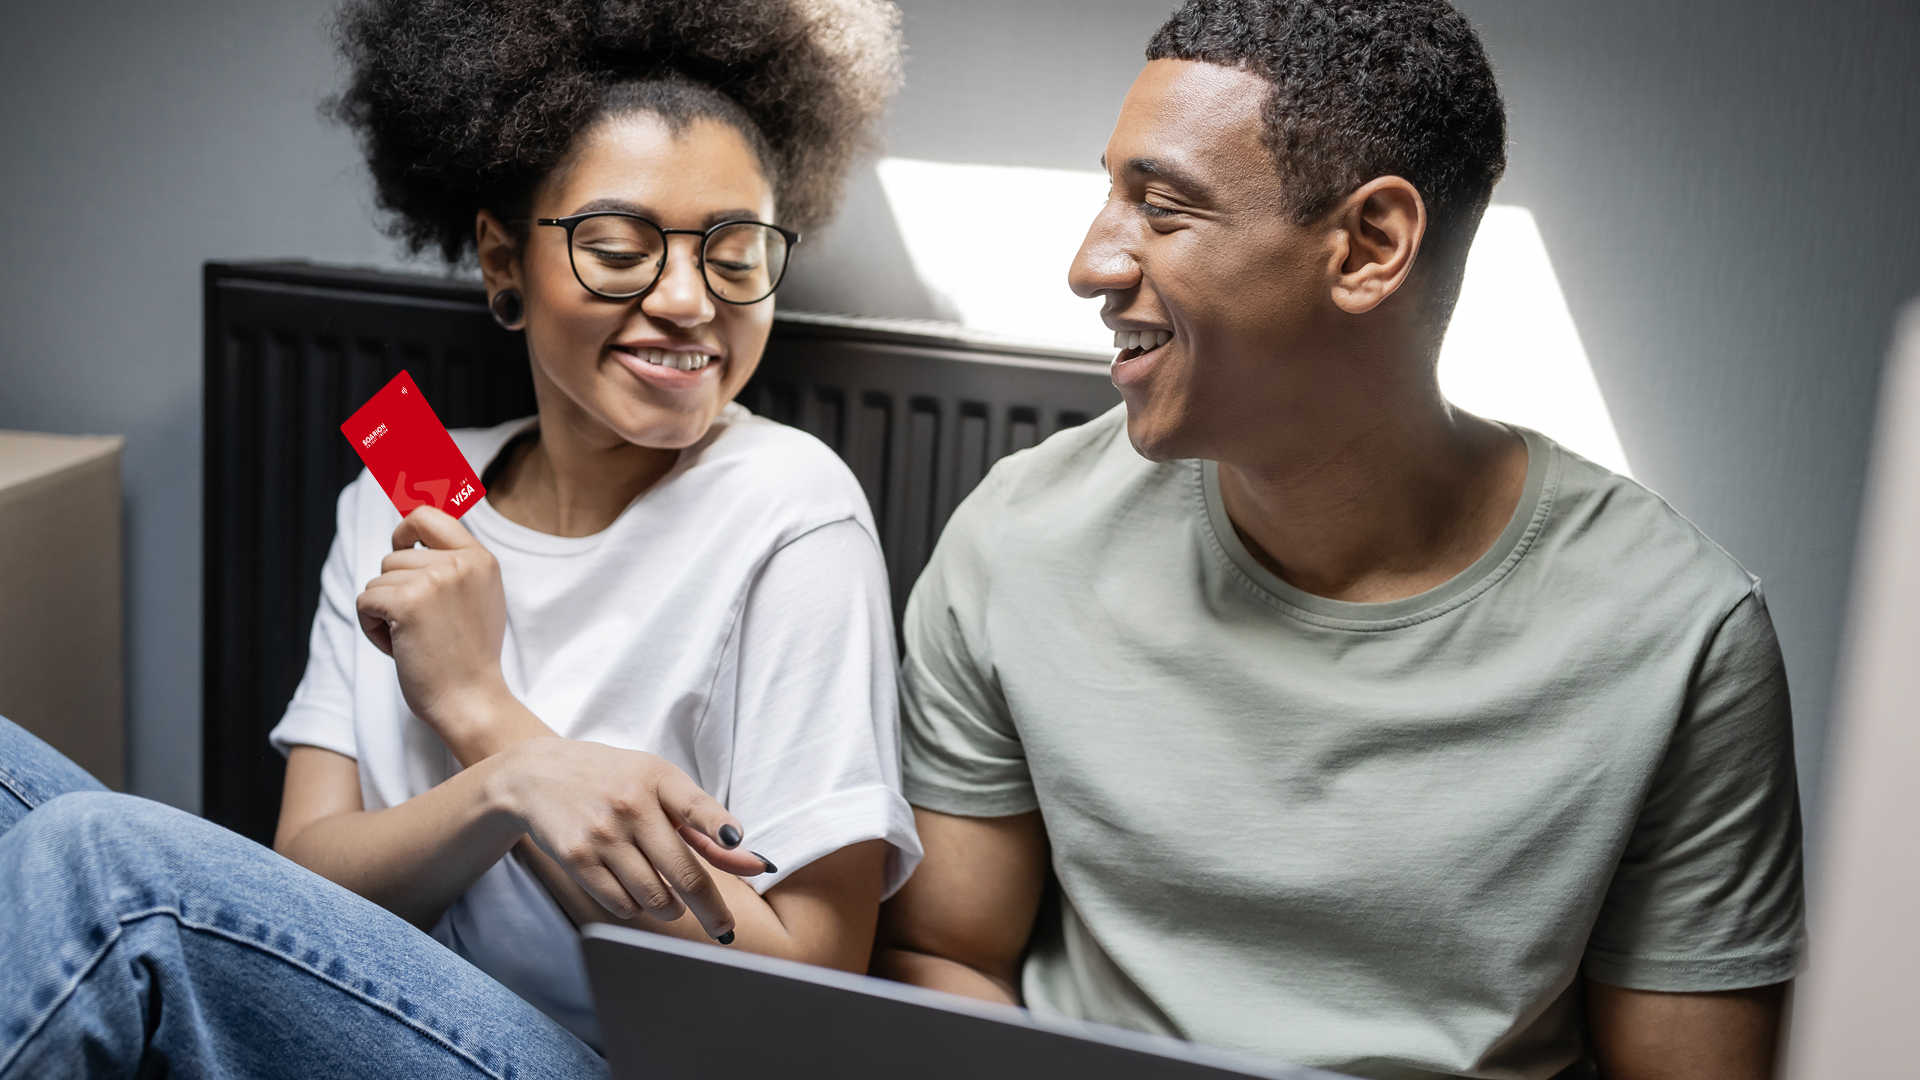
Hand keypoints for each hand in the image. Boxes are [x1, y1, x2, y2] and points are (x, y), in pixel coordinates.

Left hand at [356, 506, 509, 735]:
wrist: (471, 700)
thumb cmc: (469, 658)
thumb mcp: (479, 598)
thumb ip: (455, 567)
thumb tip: (414, 534)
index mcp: (481, 559)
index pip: (429, 516)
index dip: (405, 529)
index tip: (401, 547)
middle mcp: (461, 562)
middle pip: (393, 556)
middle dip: (393, 590)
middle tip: (420, 625)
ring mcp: (435, 580)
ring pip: (377, 581)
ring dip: (383, 612)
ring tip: (414, 639)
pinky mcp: (407, 602)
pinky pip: (365, 601)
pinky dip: (372, 627)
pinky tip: (399, 647)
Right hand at [497, 737, 771, 940]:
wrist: (537, 775)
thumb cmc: (614, 780)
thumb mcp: (659, 785)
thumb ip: (706, 824)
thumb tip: (753, 863)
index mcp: (658, 778)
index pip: (698, 808)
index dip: (723, 833)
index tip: (751, 860)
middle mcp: (630, 804)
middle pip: (684, 875)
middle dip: (712, 911)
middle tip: (725, 930)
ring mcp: (602, 833)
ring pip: (654, 898)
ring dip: (670, 909)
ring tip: (672, 902)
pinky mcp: (576, 858)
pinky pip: (621, 905)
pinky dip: (636, 908)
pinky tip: (636, 893)